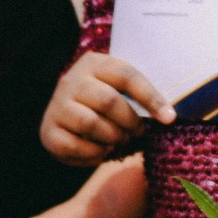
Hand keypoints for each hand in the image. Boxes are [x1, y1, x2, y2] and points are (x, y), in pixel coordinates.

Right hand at [42, 53, 172, 165]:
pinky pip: (76, 146)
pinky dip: (95, 154)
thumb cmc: (104, 102)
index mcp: (94, 63)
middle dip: (130, 121)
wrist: (66, 117)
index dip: (151, 98)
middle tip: (138, 132)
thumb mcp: (120, 89)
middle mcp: (71, 81)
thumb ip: (141, 96)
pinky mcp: (49, 132)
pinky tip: (102, 151)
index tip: (169, 119)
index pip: (126, 76)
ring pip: (91, 124)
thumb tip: (169, 115)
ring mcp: (57, 106)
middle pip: (108, 101)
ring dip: (113, 138)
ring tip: (119, 140)